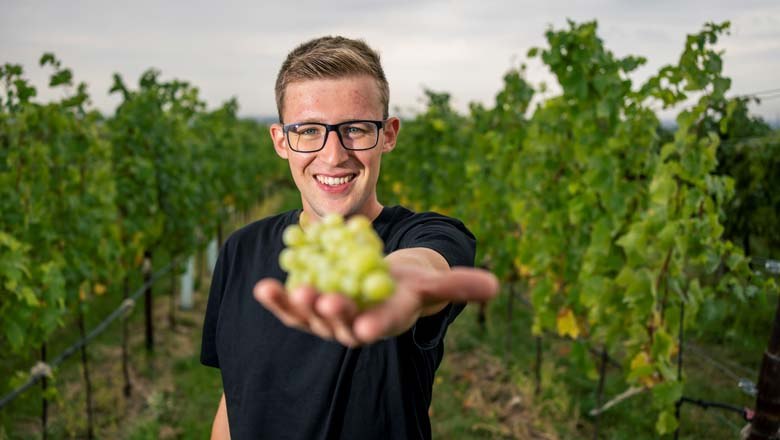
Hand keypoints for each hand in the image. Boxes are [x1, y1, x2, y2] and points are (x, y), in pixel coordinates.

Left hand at [253, 262, 498, 346]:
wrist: (382, 285)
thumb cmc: (411, 284)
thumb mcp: (435, 283)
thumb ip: (460, 286)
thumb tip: (496, 287)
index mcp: (386, 320)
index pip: (381, 325)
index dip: (375, 325)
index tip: (366, 326)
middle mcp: (355, 326)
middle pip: (342, 323)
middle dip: (332, 313)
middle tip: (322, 299)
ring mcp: (329, 322)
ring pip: (312, 318)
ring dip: (298, 306)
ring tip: (288, 290)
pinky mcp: (308, 310)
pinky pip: (292, 307)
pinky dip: (277, 299)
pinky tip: (263, 286)